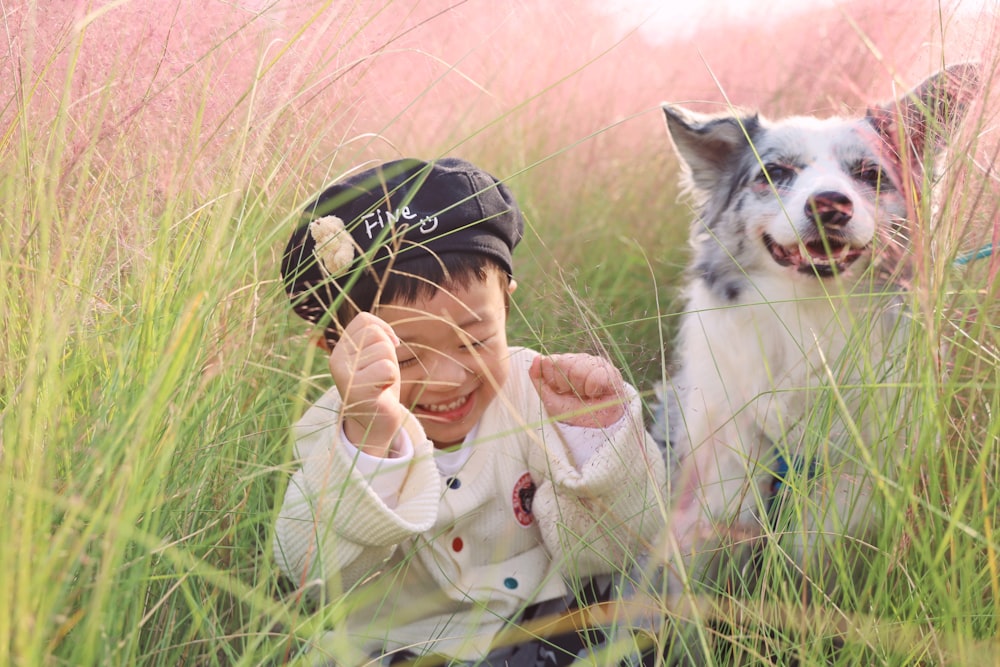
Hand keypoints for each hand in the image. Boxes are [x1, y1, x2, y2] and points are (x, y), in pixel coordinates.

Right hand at [328, 313, 405, 456]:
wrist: (374, 422)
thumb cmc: (379, 384)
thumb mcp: (374, 355)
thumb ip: (373, 336)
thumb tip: (387, 332)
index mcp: (339, 348)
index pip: (364, 319)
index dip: (383, 330)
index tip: (388, 348)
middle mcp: (336, 359)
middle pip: (375, 334)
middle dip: (388, 350)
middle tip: (382, 372)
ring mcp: (344, 375)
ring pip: (383, 349)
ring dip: (391, 365)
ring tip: (381, 381)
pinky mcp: (356, 391)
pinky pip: (386, 368)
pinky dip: (391, 379)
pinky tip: (382, 390)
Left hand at [529, 353, 625, 427]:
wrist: (597, 425)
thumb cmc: (573, 410)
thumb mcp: (550, 398)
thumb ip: (538, 379)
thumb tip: (536, 359)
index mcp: (562, 363)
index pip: (550, 361)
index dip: (553, 380)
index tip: (560, 390)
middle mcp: (578, 359)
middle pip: (563, 364)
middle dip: (566, 384)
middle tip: (573, 393)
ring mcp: (594, 363)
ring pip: (578, 371)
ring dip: (580, 389)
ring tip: (585, 394)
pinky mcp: (610, 372)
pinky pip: (596, 377)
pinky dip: (593, 390)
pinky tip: (596, 393)